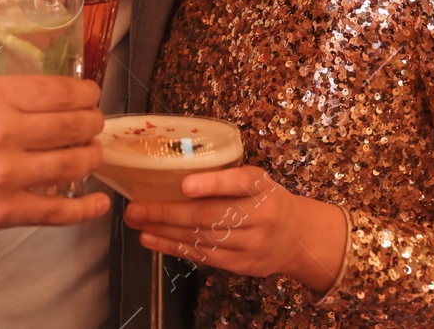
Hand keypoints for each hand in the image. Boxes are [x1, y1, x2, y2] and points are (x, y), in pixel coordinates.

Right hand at [0, 74, 108, 237]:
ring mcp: (6, 174)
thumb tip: (34, 96)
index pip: (58, 91)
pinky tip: (100, 202)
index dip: (85, 94)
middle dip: (92, 123)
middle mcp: (3, 130)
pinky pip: (58, 211)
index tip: (92, 96)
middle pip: (73, 124)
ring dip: (91, 157)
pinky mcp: (3, 211)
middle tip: (94, 124)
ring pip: (73, 163)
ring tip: (93, 153)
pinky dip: (86, 208)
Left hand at [123, 166, 346, 291]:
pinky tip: (151, 239)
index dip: (211, 184)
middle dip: (167, 212)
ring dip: (164, 232)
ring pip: (202, 239)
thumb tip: (169, 168)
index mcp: (261, 186)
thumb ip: (222, 176)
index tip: (185, 185)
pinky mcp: (243, 265)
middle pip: (209, 216)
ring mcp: (252, 245)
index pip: (238, 182)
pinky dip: (174, 248)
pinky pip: (204, 257)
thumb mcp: (254, 179)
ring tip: (136, 222)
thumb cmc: (264, 199)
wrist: (298, 237)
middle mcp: (260, 216)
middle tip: (134, 207)